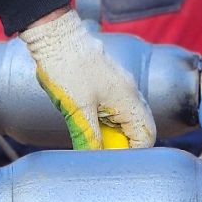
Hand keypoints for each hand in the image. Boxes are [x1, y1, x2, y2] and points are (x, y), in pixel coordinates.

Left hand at [20, 10, 156, 149]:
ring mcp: (119, 86)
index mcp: (129, 99)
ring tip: (90, 138)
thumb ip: (89, 138)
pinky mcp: (106, 83)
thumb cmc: (67, 68)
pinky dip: (104, 121)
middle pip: (138, 129)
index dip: (134, 154)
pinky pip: (113, 109)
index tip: (115, 164)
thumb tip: (93, 160)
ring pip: (124, 119)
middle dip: (122, 145)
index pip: (146, 135)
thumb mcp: (77, 110)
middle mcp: (130, 93)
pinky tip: (85, 122)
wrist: (54, 36)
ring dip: (111, 133)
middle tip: (100, 153)